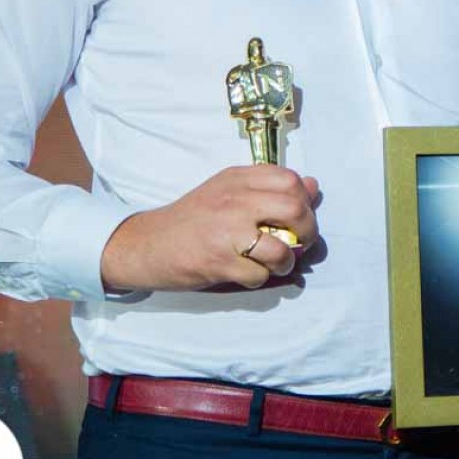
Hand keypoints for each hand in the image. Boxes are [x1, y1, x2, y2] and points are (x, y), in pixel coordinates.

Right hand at [100, 165, 319, 292]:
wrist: (145, 245)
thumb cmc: (192, 220)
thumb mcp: (228, 192)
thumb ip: (268, 188)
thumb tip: (314, 186)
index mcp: (237, 179)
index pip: (290, 180)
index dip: (305, 200)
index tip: (300, 216)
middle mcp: (233, 200)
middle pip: (294, 208)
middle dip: (308, 230)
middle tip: (301, 242)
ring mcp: (225, 231)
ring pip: (282, 248)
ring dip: (287, 262)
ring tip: (277, 264)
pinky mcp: (217, 262)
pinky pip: (259, 274)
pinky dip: (261, 279)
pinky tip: (249, 274)